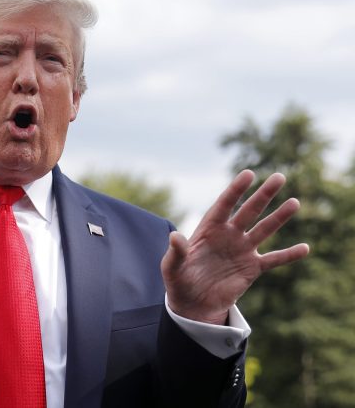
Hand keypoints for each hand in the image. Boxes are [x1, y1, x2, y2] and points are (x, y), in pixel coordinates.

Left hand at [162, 170, 308, 324]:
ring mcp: (242, 250)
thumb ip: (176, 252)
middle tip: (279, 177)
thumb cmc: (178, 281)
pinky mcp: (252, 268)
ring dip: (279, 217)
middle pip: (249, 211)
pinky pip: (274, 260)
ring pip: (264, 230)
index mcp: (208, 230)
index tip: (249, 174)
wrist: (193, 304)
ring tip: (294, 203)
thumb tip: (175, 236)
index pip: (224, 205)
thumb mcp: (172, 267)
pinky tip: (305, 248)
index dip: (236, 190)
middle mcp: (228, 235)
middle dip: (263, 195)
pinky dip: (289, 255)